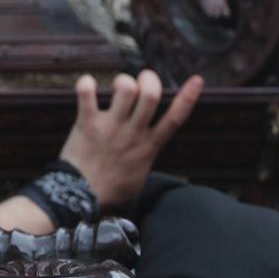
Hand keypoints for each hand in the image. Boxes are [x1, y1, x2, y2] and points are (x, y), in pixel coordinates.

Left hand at [59, 70, 203, 208]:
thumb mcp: (139, 178)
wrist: (81, 198)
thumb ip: (147, 158)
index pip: (174, 120)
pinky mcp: (87, 124)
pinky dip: (86, 84)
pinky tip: (87, 84)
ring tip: (117, 86)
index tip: (196, 81)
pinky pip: (87, 94)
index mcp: (148, 146)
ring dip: (123, 80)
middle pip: (150, 95)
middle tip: (143, 79)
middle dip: (150, 79)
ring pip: (125, 89)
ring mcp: (110, 127)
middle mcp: (132, 133)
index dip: (187, 98)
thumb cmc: (111, 190)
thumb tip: (151, 149)